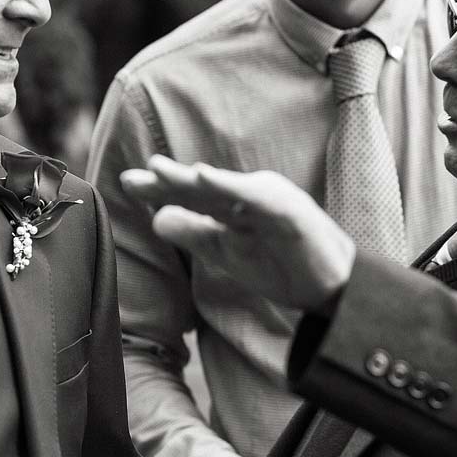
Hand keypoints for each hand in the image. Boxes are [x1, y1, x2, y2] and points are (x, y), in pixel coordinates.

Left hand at [119, 155, 354, 312]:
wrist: (329, 287)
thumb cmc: (280, 264)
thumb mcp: (226, 251)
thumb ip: (194, 232)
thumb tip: (156, 219)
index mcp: (233, 204)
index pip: (191, 194)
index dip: (160, 188)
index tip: (127, 183)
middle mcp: (248, 195)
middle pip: (202, 185)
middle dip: (168, 180)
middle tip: (135, 175)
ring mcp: (270, 200)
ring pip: (224, 187)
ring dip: (193, 178)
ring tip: (160, 169)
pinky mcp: (289, 211)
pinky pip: (257, 198)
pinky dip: (232, 187)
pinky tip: (206, 177)